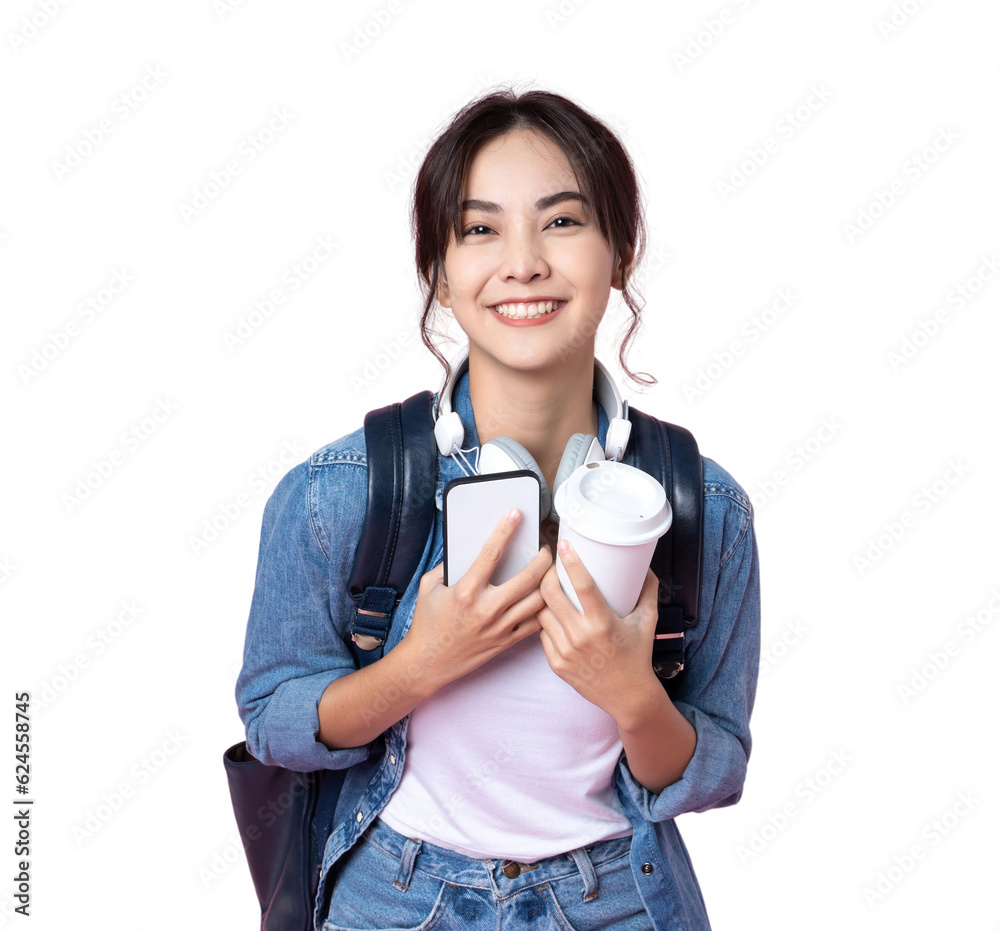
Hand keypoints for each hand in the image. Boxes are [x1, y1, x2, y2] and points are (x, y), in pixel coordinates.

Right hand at [403, 508, 551, 691]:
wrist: (426, 663)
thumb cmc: (427, 624)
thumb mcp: (429, 588)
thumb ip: (446, 566)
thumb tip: (464, 548)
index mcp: (466, 591)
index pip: (491, 553)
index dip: (505, 530)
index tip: (516, 514)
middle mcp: (486, 609)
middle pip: (527, 578)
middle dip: (542, 559)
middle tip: (546, 549)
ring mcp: (499, 627)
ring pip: (538, 602)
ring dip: (548, 584)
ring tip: (550, 574)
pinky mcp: (505, 642)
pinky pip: (534, 625)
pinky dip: (543, 610)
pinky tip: (545, 600)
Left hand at [536, 540, 660, 719]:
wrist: (628, 696)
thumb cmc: (638, 656)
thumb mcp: (647, 621)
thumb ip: (647, 591)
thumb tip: (645, 566)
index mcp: (603, 623)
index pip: (582, 585)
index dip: (571, 562)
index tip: (563, 545)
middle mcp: (581, 637)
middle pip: (551, 595)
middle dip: (546, 575)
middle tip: (550, 567)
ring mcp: (566, 652)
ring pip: (542, 614)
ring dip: (543, 599)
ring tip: (549, 590)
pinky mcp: (557, 665)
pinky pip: (542, 635)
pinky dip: (546, 623)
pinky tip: (553, 617)